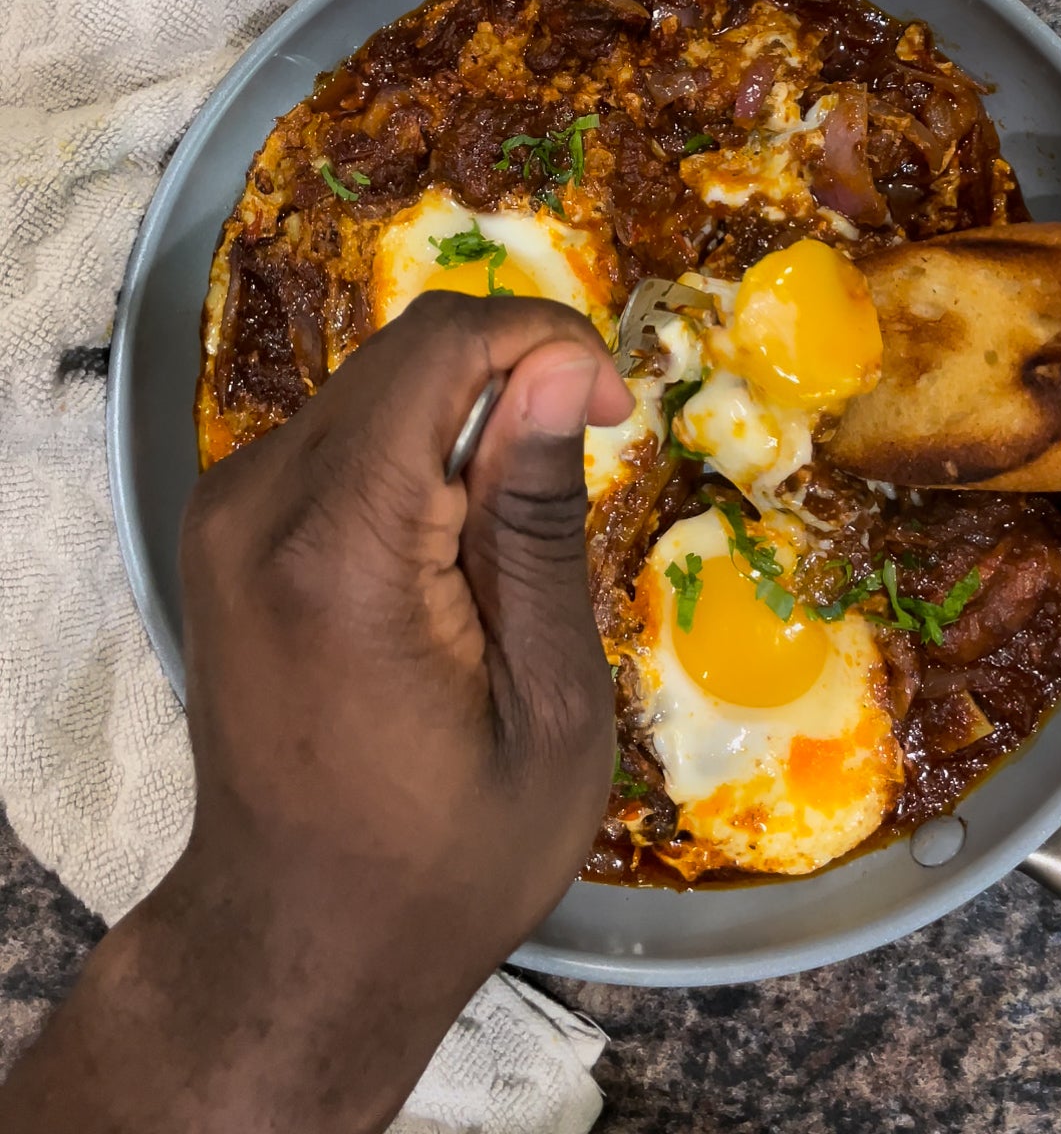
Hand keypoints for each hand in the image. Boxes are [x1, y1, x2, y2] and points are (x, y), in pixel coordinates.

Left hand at [4, 295, 629, 1133]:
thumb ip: (537, 519)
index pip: (439, 349)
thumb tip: (558, 366)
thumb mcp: (545, 701)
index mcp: (337, 549)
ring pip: (371, 383)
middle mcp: (256, 505)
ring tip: (515, 526)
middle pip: (402, 354)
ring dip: (463, 413)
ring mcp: (225, 512)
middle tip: (586, 451)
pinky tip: (449, 542)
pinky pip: (336, 433)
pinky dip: (412, 449)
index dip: (545, 341)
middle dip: (513, 372)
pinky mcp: (223, 528)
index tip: (615, 406)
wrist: (297, 941)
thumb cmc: (448, 854)